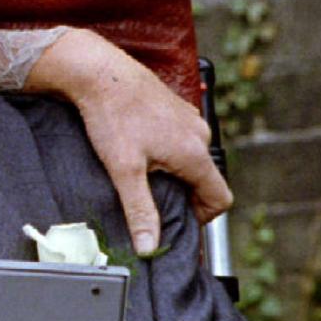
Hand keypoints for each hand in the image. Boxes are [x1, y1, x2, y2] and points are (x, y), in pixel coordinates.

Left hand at [24, 29, 230, 252]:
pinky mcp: (176, 111)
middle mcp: (199, 135)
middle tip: (149, 200)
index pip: (220, 199)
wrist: (100, 74)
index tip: (175, 221)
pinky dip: (166, 154)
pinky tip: (138, 151)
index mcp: (195, 153)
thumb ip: (140, 210)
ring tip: (139, 174)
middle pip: (205, 181)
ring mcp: (189, 120)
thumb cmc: (113, 117)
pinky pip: (181, 142)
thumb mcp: (125, 171)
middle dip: (182, 196)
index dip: (201, 218)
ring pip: (191, 160)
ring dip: (172, 174)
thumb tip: (149, 246)